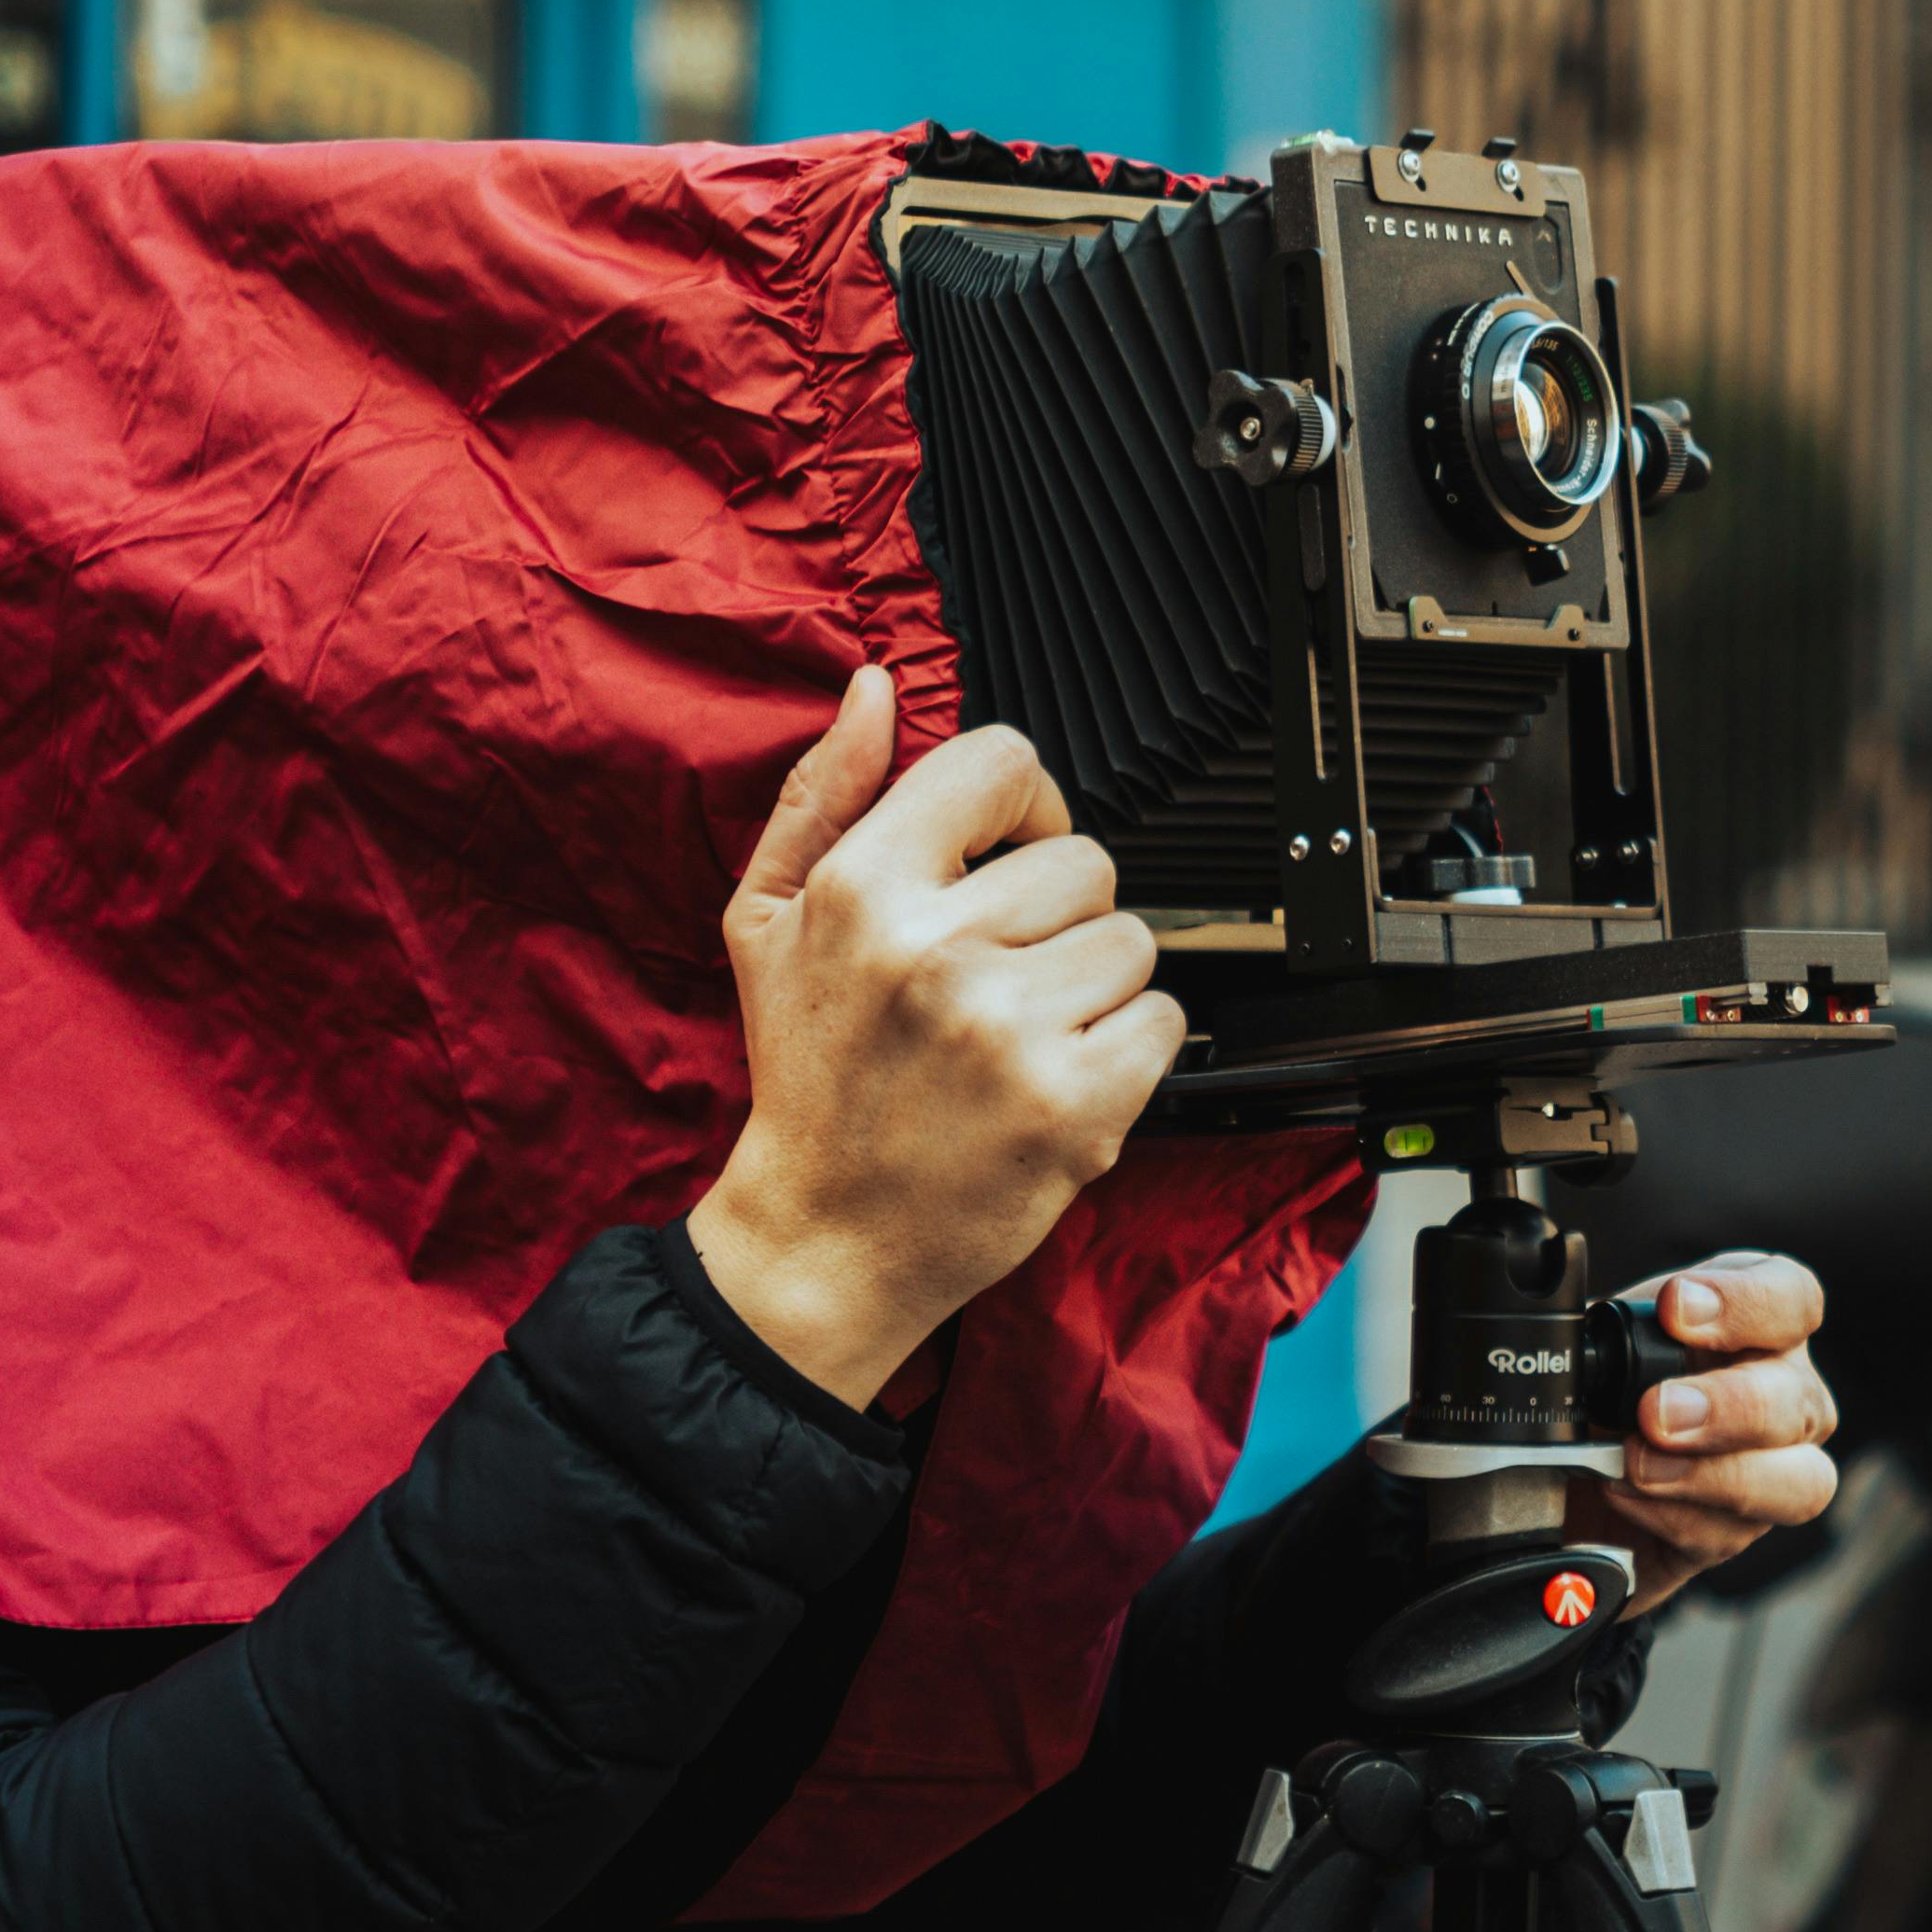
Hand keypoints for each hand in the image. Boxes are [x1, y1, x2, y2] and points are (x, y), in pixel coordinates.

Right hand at [686, 669, 1183, 1409]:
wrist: (825, 1239)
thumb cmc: (807, 1077)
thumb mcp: (770, 921)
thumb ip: (821, 795)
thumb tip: (874, 692)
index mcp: (863, 891)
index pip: (1002, 761)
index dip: (1024, 804)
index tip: (1009, 854)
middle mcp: (937, 953)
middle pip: (1086, 862)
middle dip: (1058, 915)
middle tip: (1000, 978)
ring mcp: (1010, 1031)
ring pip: (1131, 941)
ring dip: (1093, 986)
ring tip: (1022, 1034)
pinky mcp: (1074, 1105)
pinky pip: (1162, 1021)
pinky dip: (1128, 1051)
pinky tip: (1058, 1076)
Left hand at [1576, 1251, 1838, 1612]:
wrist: (1568, 1474)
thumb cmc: (1603, 1390)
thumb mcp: (1599, 1344)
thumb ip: (1606, 1333)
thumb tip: (1578, 1344)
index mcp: (1759, 1327)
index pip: (1792, 1298)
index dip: (1744, 1301)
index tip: (1676, 1308)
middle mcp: (1786, 1396)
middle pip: (1800, 1400)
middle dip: (1728, 1407)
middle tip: (1657, 1413)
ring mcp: (1777, 1473)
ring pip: (1798, 1483)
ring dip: (1713, 1476)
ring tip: (1639, 1467)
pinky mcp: (1737, 1534)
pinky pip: (1729, 1535)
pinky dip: (1669, 1517)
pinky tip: (1622, 1497)